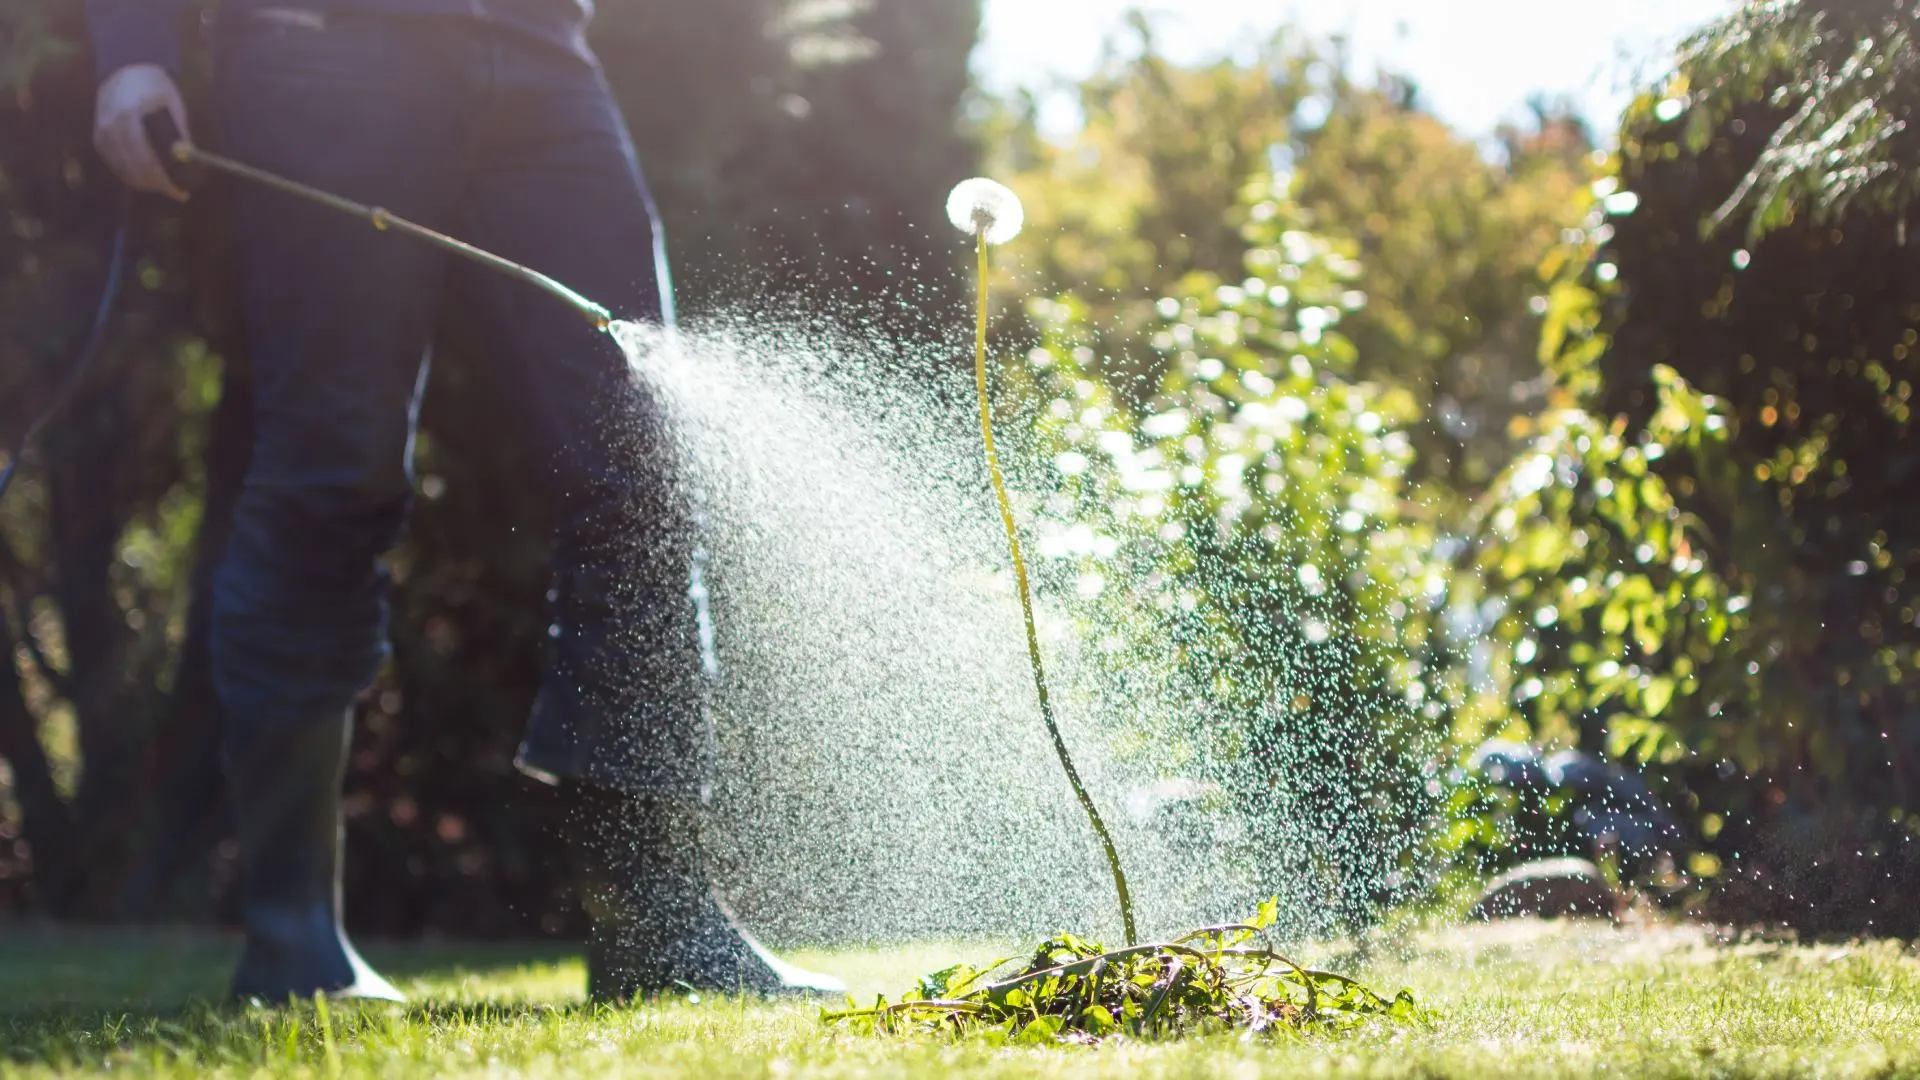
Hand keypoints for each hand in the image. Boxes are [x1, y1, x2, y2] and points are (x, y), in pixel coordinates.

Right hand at [93, 64, 190, 200]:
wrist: (126, 71)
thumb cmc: (157, 89)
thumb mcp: (174, 108)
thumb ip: (180, 135)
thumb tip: (190, 164)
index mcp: (133, 116)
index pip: (148, 160)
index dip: (165, 182)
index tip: (182, 194)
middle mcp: (113, 126)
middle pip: (135, 169)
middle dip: (157, 186)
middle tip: (175, 191)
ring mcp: (102, 133)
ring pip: (124, 171)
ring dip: (145, 183)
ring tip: (163, 185)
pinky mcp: (98, 138)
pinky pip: (115, 164)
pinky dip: (131, 174)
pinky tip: (146, 177)